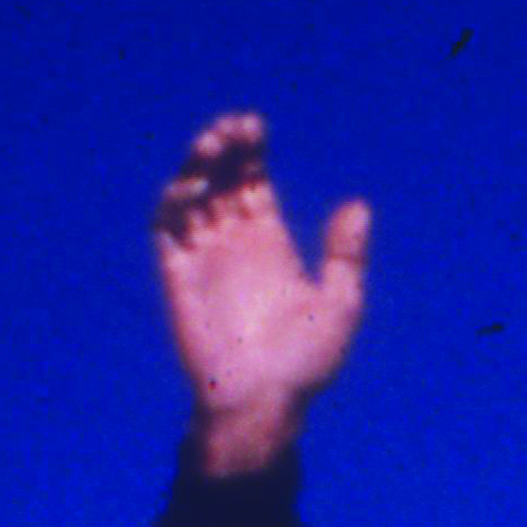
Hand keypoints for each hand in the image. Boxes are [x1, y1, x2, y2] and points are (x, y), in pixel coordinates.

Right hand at [150, 113, 368, 477]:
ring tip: (214, 143)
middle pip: (220, 180)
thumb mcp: (339, 306)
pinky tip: (192, 184)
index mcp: (269, 243)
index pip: (252, 182)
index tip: (255, 126)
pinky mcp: (177, 274)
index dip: (250, 152)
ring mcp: (203, 256)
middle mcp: (233, 242)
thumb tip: (359, 207)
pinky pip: (167, 228)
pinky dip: (173, 202)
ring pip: (191, 196)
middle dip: (224, 149)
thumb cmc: (305, 363)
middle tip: (235, 127)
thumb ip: (345, 256)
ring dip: (197, 166)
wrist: (262, 400)